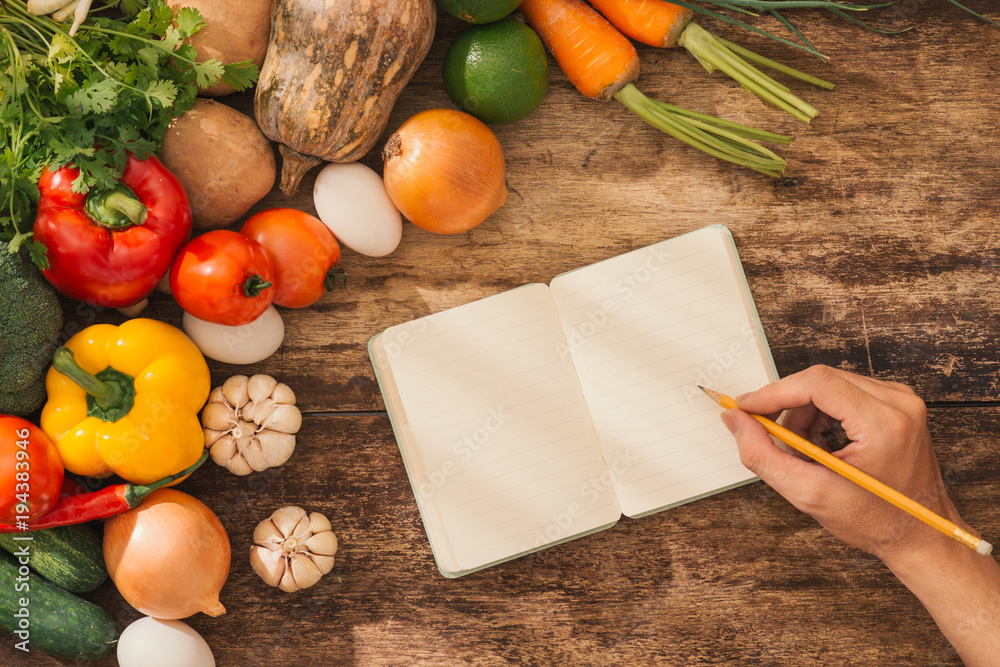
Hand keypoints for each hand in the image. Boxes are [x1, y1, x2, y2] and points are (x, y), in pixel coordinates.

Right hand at [720, 365, 963, 561]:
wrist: (919, 536)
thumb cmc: (876, 520)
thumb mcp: (810, 494)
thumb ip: (762, 455)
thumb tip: (735, 421)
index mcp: (883, 422)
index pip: (816, 383)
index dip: (773, 393)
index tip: (745, 408)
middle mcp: (897, 402)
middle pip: (820, 381)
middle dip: (787, 407)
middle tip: (771, 438)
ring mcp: (901, 400)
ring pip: (829, 386)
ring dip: (805, 414)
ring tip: (805, 452)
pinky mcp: (897, 404)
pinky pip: (844, 393)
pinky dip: (823, 415)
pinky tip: (823, 446)